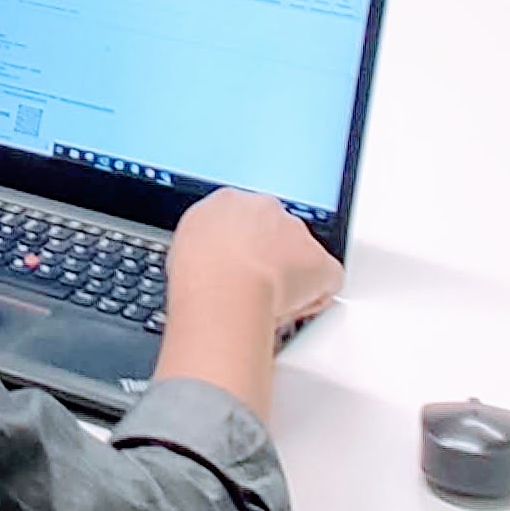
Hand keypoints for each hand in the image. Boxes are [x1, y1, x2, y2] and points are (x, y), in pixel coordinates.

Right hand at [168, 188, 341, 336]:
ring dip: (291, 276)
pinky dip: (316, 295)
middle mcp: (265, 208)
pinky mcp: (320, 260)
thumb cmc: (197, 274)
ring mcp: (296, 232)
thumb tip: (205, 258)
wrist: (224, 288)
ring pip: (302, 254)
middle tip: (253, 286)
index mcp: (227, 201)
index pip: (243, 217)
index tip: (239, 263)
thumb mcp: (182, 246)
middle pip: (277, 231)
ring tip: (268, 304)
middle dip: (271, 257)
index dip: (244, 244)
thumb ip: (203, 242)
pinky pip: (327, 278)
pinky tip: (294, 309)